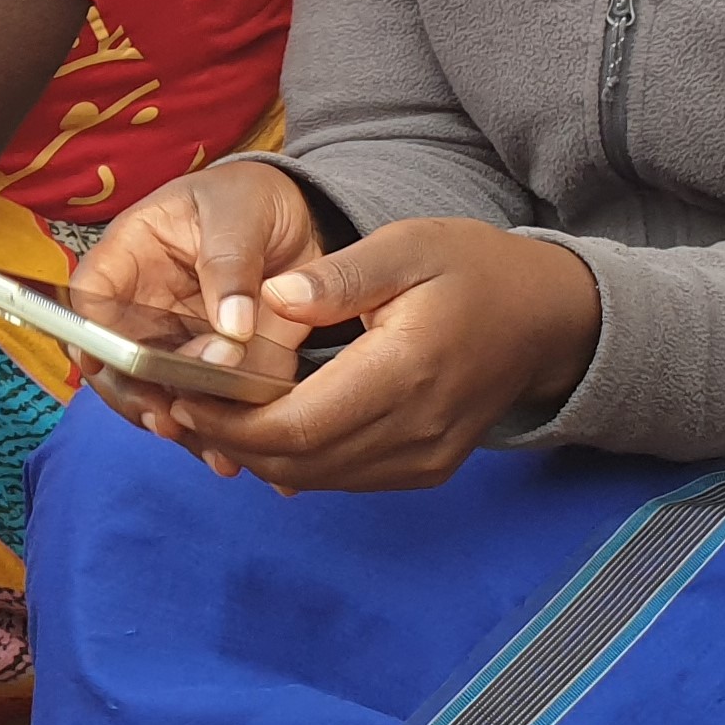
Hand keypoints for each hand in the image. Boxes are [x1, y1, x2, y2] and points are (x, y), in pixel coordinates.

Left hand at [91, 205, 606, 493]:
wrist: (546, 318)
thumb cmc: (473, 270)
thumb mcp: (407, 247)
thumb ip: (339, 276)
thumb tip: (272, 298)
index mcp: (405, 372)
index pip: (299, 425)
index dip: (232, 420)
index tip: (182, 393)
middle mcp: (416, 430)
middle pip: (300, 461)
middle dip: (231, 439)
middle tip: (178, 405)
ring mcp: (424, 458)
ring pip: (319, 478)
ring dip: (258, 455)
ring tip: (207, 415)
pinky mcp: (426, 468)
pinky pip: (346, 477)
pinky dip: (297, 460)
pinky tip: (262, 427)